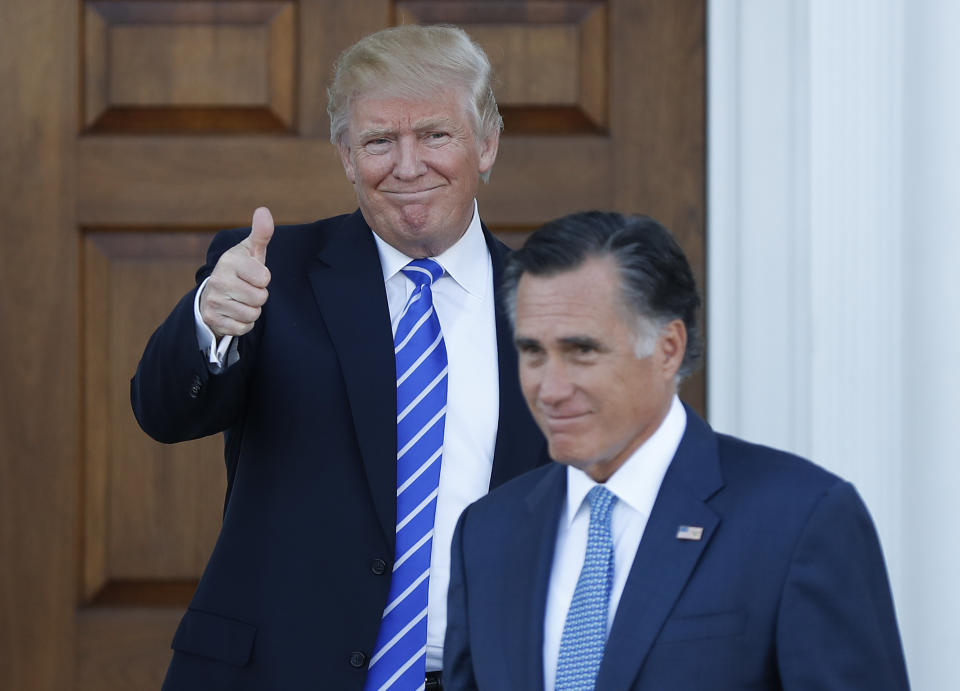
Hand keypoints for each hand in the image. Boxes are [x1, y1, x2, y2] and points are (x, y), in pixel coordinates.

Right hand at [200, 206, 273, 338]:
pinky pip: (243, 328)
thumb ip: (261, 233)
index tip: (253, 275)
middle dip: (258, 296)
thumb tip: (264, 211)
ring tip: (240, 300)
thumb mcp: (250, 251)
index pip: (264, 278)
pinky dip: (243, 323)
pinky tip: (234, 312)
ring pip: (252, 314)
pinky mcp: (213, 320)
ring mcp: (214, 301)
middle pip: (260, 298)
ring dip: (252, 310)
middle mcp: (218, 281)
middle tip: (246, 289)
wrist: (214, 293)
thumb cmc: (240, 270)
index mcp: (229, 261)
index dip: (263, 279)